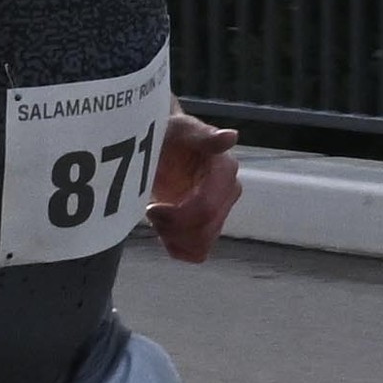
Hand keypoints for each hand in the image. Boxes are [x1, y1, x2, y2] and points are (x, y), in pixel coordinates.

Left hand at [147, 108, 241, 262]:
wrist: (162, 145)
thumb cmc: (170, 134)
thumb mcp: (180, 129)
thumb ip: (204, 136)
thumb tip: (231, 137)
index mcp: (225, 171)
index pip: (206, 209)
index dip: (176, 216)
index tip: (152, 207)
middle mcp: (228, 194)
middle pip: (203, 230)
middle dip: (172, 226)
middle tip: (151, 210)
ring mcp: (219, 212)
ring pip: (201, 245)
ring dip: (173, 237)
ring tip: (157, 214)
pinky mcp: (207, 227)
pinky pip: (198, 252)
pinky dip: (176, 245)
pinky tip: (164, 226)